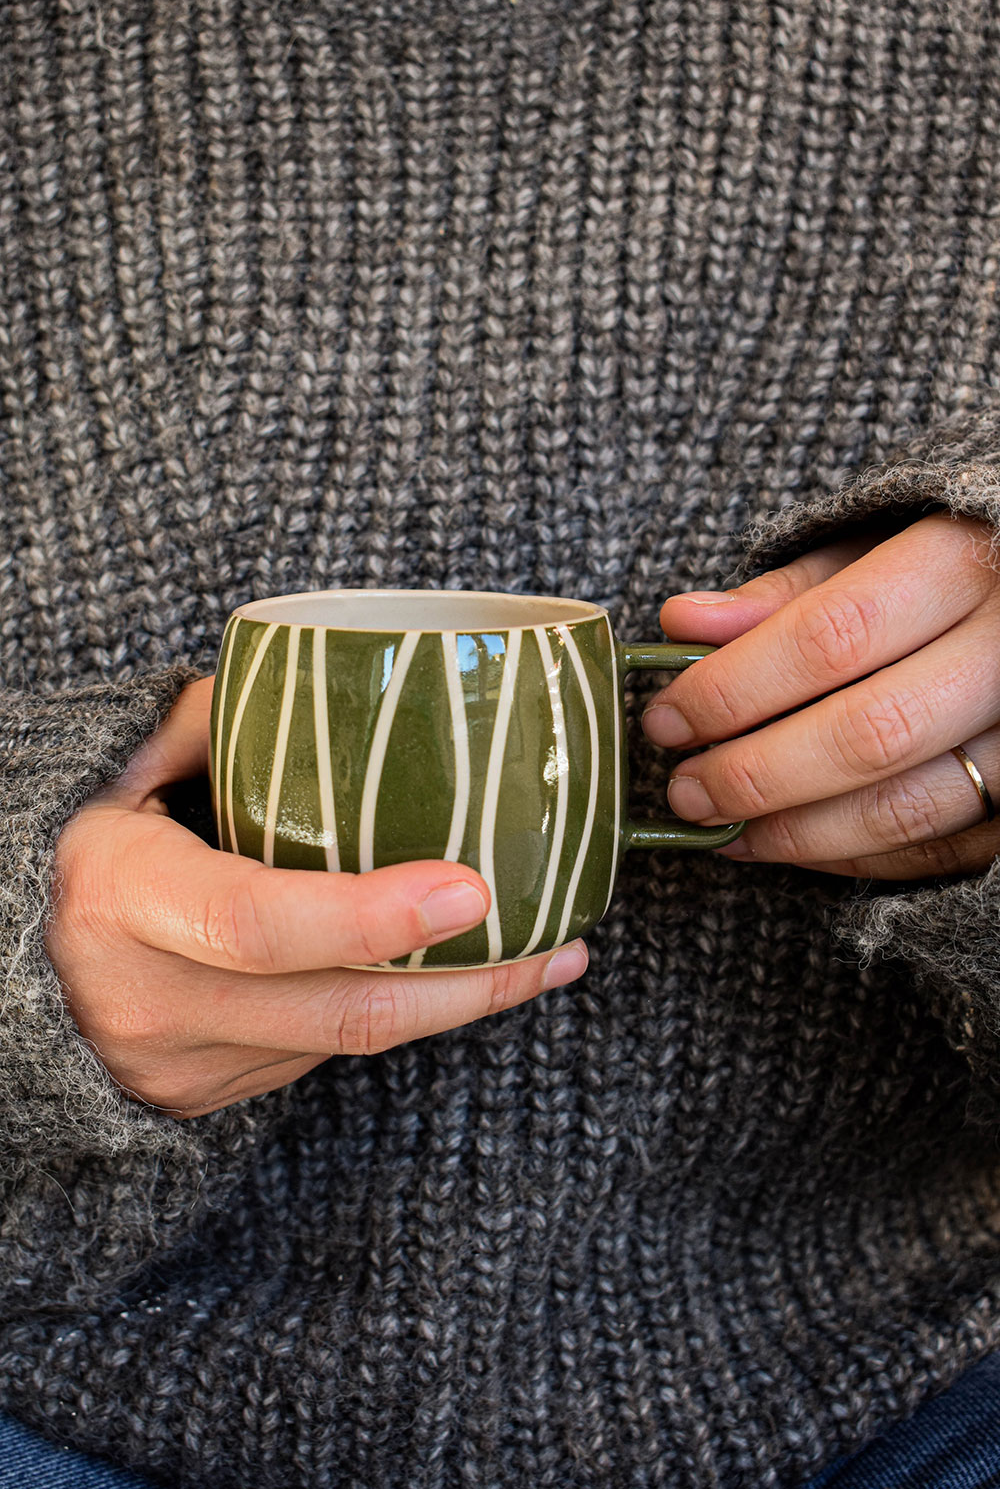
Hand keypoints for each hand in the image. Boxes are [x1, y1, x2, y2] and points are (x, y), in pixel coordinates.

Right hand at [43, 676, 587, 1117]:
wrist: (9, 974)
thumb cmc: (80, 852)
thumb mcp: (115, 775)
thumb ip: (201, 723)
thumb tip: (310, 676)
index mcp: (128, 898)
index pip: (261, 923)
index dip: (371, 914)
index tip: (472, 886)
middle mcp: (154, 997)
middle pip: (338, 1010)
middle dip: (466, 985)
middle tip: (556, 943)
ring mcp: (185, 1062)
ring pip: (347, 1043)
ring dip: (456, 1006)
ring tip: (543, 960)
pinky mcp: (210, 1096)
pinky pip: (323, 1055)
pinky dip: (395, 1013)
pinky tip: (452, 976)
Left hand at [640, 511, 999, 879]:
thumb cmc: (946, 574)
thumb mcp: (871, 555)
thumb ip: (782, 594)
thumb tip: (682, 622)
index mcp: (961, 566)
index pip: (831, 637)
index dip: (737, 687)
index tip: (667, 719)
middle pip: (867, 733)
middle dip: (756, 774)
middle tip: (685, 790)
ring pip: (905, 807)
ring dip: (795, 831)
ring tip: (721, 827)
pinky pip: (937, 849)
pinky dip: (851, 856)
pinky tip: (787, 843)